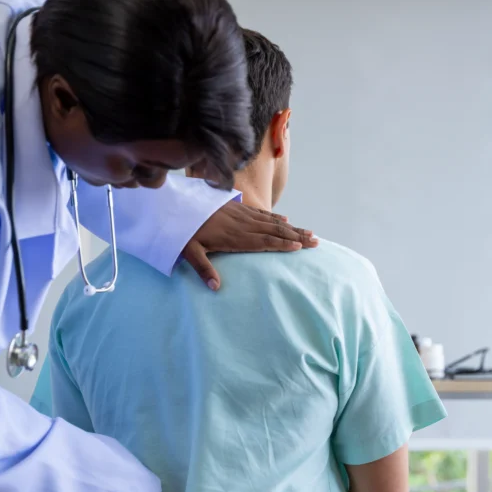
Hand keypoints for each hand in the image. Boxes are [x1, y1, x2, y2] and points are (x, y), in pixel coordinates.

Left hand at [181, 201, 317, 289]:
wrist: (175, 204)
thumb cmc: (182, 231)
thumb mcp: (188, 251)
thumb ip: (203, 269)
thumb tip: (215, 287)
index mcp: (234, 237)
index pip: (264, 241)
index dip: (282, 244)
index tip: (300, 247)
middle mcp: (242, 225)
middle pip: (275, 230)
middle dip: (296, 235)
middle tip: (316, 241)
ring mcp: (241, 215)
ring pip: (272, 221)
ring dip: (292, 227)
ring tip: (309, 232)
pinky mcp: (237, 208)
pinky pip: (262, 213)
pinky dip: (276, 217)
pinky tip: (286, 219)